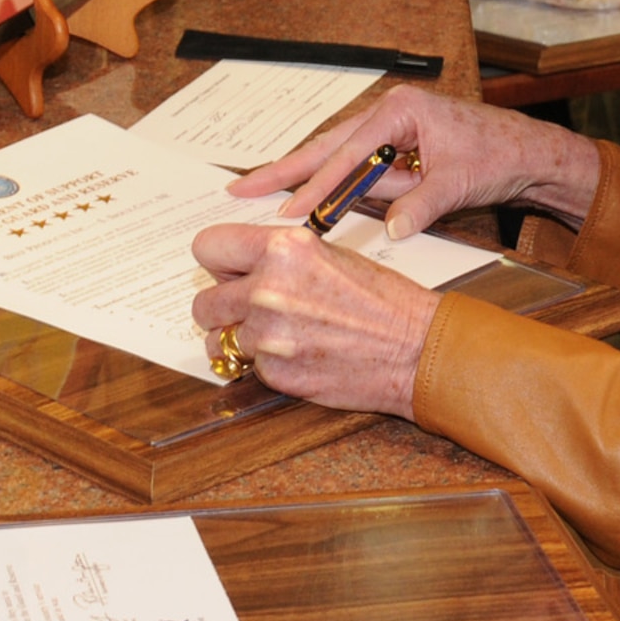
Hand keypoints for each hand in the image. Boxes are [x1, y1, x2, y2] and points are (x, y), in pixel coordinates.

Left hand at [192, 221, 437, 416]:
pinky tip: (301, 353)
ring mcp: (270, 335)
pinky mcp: (276, 373)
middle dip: (222, 307)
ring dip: (243, 338)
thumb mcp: (329, 255)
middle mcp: (269, 288)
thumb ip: (277, 257)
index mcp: (284, 249)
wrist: (416, 349)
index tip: (226, 272)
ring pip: (221, 338)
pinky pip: (250, 366)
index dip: (217, 262)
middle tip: (251, 308)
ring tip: (282, 333)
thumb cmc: (384, 300)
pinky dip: (268, 363)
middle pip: (203, 301)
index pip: (208, 247)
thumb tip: (234, 266)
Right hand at [226, 86, 600, 237]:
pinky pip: (359, 169)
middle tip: (241, 188)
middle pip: (327, 146)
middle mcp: (389, 113)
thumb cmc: (498, 155)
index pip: (347, 154)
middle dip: (286, 170)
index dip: (316, 186)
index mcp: (400, 110)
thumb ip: (421, 205)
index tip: (288, 212)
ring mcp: (391, 129)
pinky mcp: (396, 147)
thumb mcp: (458, 183)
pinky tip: (313, 203)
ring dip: (309, 181)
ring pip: (338, 158)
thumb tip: (391, 231)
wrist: (530, 151)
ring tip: (262, 195)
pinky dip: (339, 186)